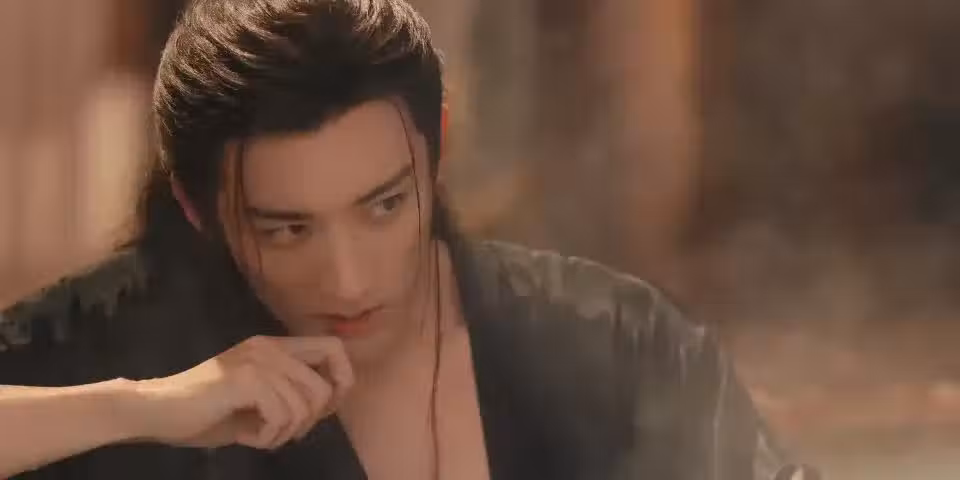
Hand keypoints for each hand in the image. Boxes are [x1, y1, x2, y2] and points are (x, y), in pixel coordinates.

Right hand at [127, 335, 353, 449]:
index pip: (334, 348)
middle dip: (312, 419)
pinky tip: (247, 437)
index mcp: (274, 346)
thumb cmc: (204, 411)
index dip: (341, 381)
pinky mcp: (246, 379)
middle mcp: (270, 347)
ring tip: (260, 436)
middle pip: (325, 384)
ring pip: (304, 405)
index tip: (322, 411)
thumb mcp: (257, 399)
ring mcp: (258, 361)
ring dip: (286, 433)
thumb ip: (289, 393)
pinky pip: (282, 416)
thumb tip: (327, 404)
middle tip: (283, 432)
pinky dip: (269, 437)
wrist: (156, 411)